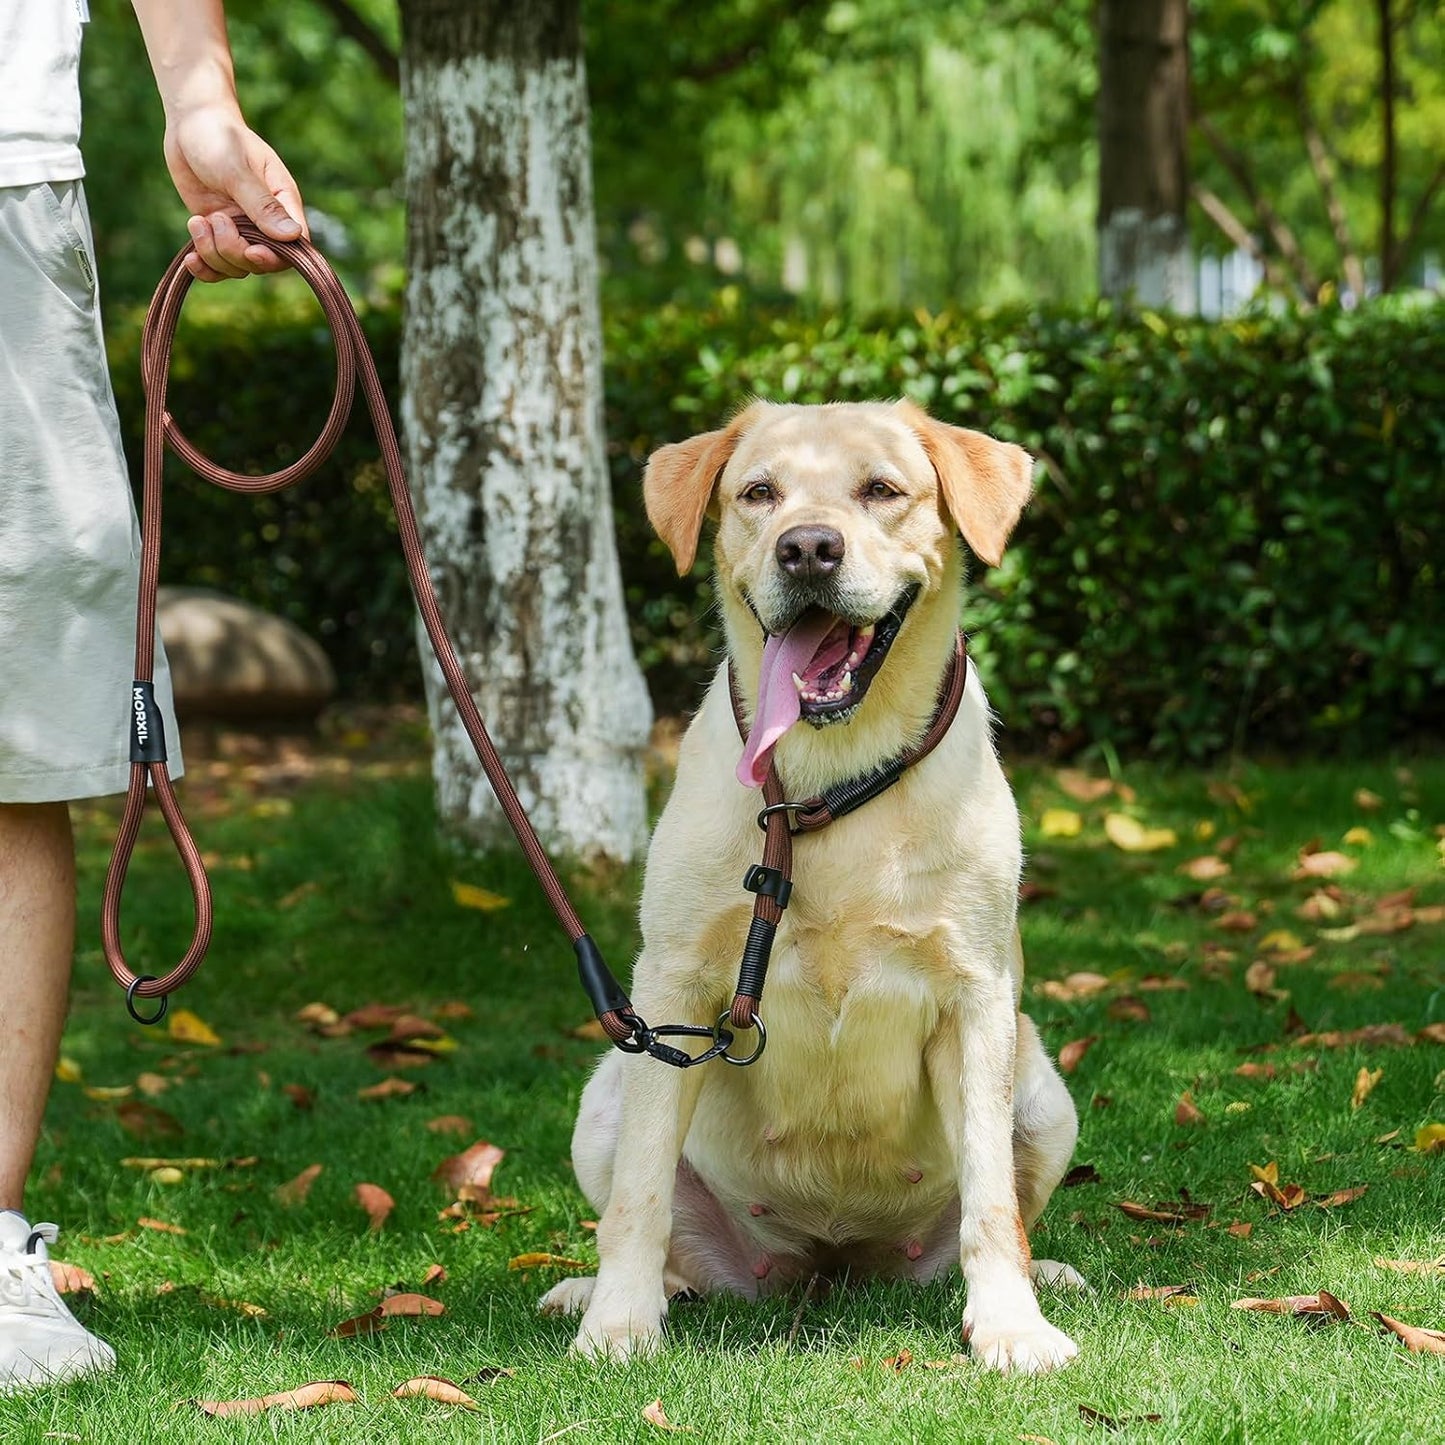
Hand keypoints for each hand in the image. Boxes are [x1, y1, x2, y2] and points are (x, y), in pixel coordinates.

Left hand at [163, 101, 307, 282]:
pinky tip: (190, 259)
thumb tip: (293, 236)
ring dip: (214, 254)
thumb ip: (262, 205)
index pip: (294, 248)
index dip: (275, 257)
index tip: (252, 250)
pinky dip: (204, 268)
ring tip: (198, 222)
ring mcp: (241, 230)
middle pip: (262, 263)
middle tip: (216, 220)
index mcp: (283, 205)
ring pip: (237, 267)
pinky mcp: (218, 232)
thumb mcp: (239, 170)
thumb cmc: (221, 137)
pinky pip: (217, 265)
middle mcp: (266, 223)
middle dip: (235, 252)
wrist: (190, 123)